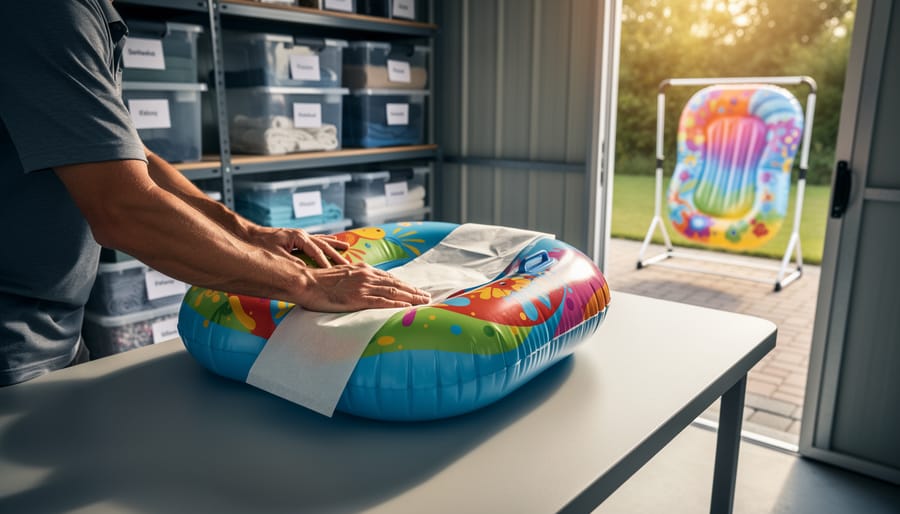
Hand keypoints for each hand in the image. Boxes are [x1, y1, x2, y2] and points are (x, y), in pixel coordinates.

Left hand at [249, 225, 349, 266]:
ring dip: (334, 246)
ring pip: (321, 241)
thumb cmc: (261, 244)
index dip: (326, 262)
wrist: (249, 235)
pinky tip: (333, 241)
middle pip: (323, 245)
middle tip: (348, 265)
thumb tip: (306, 271)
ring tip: (347, 248)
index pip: (316, 251)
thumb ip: (292, 263)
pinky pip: (316, 240)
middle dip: (336, 255)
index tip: (335, 272)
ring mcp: (300, 235)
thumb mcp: (277, 256)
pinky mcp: (297, 238)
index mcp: (298, 237)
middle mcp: (302, 235)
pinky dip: (325, 242)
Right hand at [299, 263, 430, 311]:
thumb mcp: (342, 275)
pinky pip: (382, 302)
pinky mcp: (358, 298)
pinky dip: (397, 304)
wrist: (307, 282)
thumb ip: (356, 278)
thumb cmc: (321, 281)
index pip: (389, 278)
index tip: (415, 289)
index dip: (404, 284)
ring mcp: (363, 287)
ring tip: (423, 301)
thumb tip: (366, 285)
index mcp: (363, 269)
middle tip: (427, 296)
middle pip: (396, 284)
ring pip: (394, 292)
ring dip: (411, 297)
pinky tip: (407, 307)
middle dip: (413, 290)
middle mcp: (366, 275)